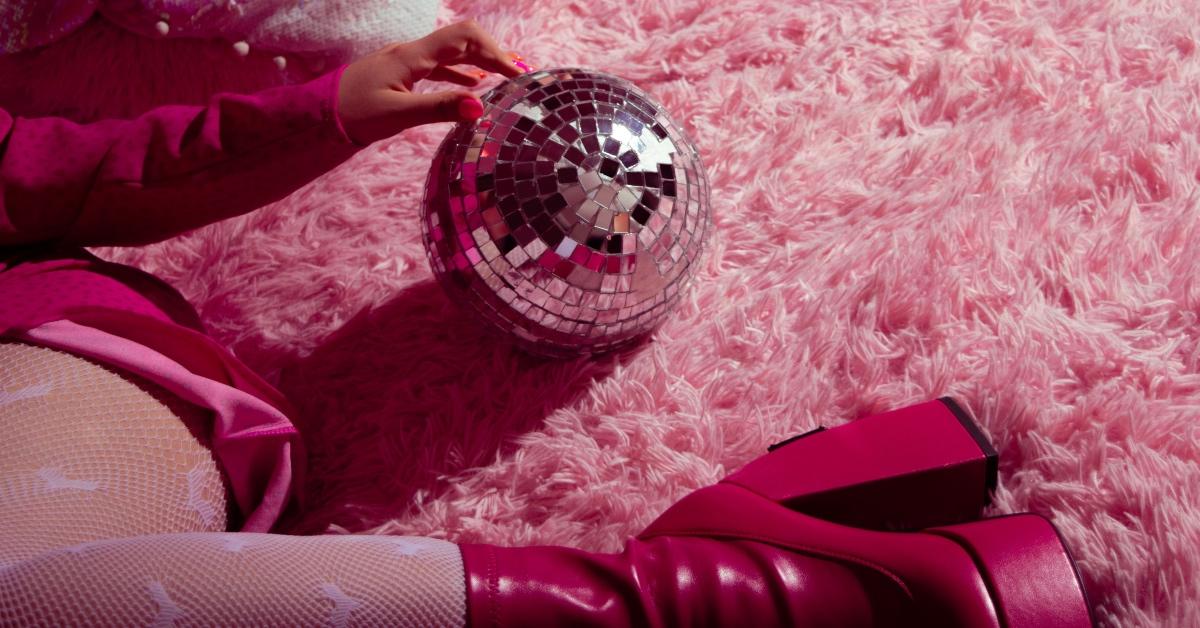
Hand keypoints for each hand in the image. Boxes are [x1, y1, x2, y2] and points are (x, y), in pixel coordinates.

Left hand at [336, 20, 525, 144]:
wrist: (316, 115)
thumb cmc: (353, 115)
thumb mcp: (398, 115)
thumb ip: (439, 109)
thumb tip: (480, 106)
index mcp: (412, 57)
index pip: (464, 39)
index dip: (495, 51)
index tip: (517, 73)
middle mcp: (411, 52)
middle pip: (462, 40)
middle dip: (493, 53)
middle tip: (519, 75)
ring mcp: (404, 61)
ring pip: (451, 52)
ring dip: (479, 61)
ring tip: (504, 77)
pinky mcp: (399, 73)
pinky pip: (438, 66)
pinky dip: (460, 72)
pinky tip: (472, 86)